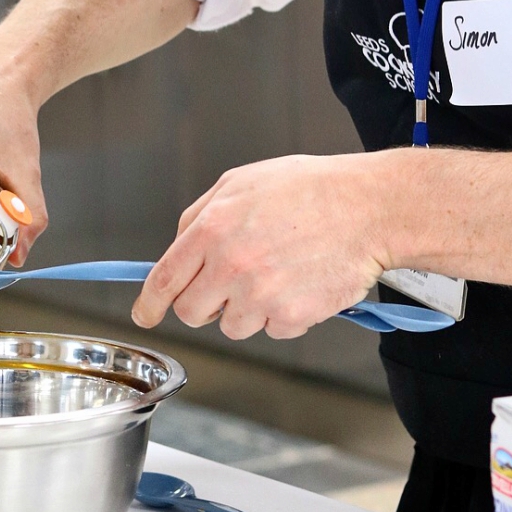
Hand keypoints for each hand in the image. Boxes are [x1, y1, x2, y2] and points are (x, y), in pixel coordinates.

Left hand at [131, 153, 391, 339]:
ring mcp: (261, 295)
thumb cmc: (309, 189)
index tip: (144, 314)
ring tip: (275, 272)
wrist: (367, 208)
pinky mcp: (292, 318)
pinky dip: (282, 314)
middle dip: (203, 302)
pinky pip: (271, 330)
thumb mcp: (240, 182)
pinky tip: (298, 282)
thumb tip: (179, 244)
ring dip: (246, 308)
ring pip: (232, 325)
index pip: (165, 279)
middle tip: (228, 283)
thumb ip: (201, 214)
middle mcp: (231, 265)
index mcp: (212, 228)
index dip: (149, 303)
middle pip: (192, 312)